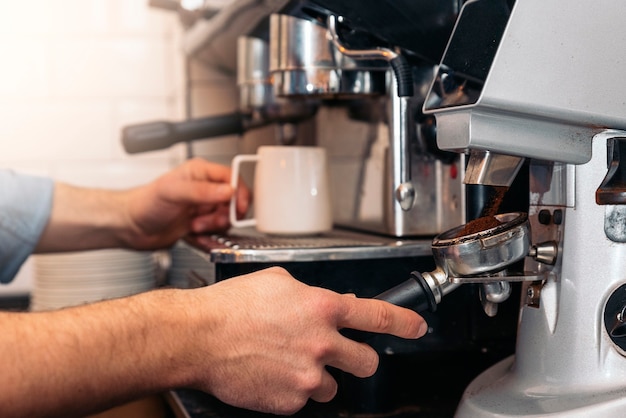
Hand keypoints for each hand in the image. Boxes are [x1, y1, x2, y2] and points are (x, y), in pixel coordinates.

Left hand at [126, 158, 250, 248]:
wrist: (132, 227)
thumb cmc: (145, 203)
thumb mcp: (173, 192)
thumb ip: (203, 191)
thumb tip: (229, 191)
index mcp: (201, 173)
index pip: (233, 178)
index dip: (239, 193)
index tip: (238, 207)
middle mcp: (205, 188)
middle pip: (234, 201)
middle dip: (225, 214)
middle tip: (211, 220)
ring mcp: (204, 207)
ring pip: (227, 218)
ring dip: (214, 226)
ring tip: (196, 225)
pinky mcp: (202, 223)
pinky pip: (217, 231)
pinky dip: (208, 235)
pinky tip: (194, 232)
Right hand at [183, 267, 427, 414]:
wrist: (199, 337)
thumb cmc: (231, 306)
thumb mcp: (277, 282)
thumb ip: (310, 294)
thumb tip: (329, 305)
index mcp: (322, 308)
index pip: (378, 315)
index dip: (404, 322)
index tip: (416, 327)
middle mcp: (322, 343)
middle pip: (366, 361)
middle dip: (358, 359)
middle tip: (338, 354)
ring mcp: (308, 376)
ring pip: (332, 386)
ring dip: (318, 376)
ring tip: (287, 362)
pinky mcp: (291, 401)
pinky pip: (304, 400)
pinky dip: (293, 390)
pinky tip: (271, 373)